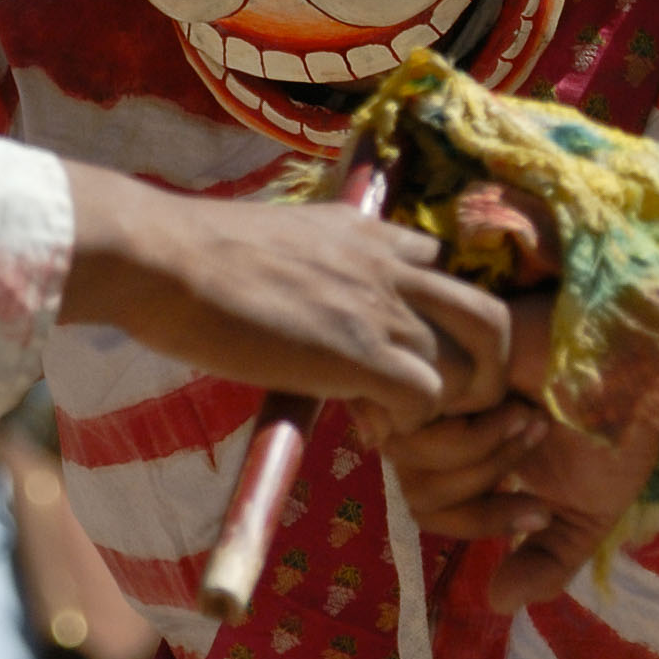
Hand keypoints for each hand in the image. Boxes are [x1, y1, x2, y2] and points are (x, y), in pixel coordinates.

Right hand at [59, 163, 507, 434]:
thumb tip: (296, 289)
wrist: (166, 259)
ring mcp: (381, 308)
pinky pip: (428, 399)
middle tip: (437, 398)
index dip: (434, 315)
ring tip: (393, 418)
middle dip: (483, 367)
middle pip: (492, 316)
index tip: (397, 346)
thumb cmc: (194, 255)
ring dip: (443, 404)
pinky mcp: (361, 353)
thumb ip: (311, 261)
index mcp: (367, 232)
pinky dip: (409, 424)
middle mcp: (390, 265)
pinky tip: (367, 426)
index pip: (443, 266)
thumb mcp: (275, 239)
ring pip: (471, 366)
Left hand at [379, 300, 658, 610]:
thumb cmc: (613, 429)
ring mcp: (435, 392)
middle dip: (485, 488)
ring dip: (484, 455)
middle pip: (419, 495)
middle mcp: (445, 425)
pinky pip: (417, 425)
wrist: (635, 363)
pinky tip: (512, 400)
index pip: (431, 511)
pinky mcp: (431, 360)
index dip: (482, 522)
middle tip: (536, 446)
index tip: (539, 513)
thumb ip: (545, 562)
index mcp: (470, 458)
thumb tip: (496, 603)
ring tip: (530, 419)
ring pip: (414, 463)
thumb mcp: (583, 515)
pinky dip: (473, 430)